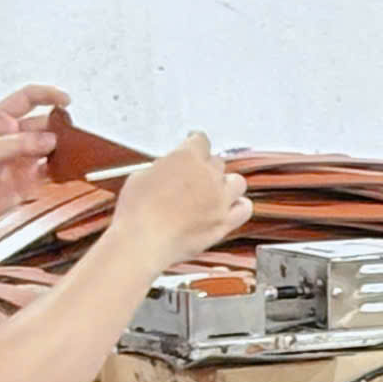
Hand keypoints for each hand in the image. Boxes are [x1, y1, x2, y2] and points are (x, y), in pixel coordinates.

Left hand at [0, 84, 66, 231]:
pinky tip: (67, 170)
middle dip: (58, 128)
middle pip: (43, 124)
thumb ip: (20, 145)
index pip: (27, 99)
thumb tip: (49, 140)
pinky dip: (60, 171)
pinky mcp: (25, 182)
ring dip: (62, 150)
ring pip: (49, 149)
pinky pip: (49, 172)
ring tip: (74, 153)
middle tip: (71, 136)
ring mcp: (19, 160)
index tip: (66, 101)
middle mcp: (11, 138)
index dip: (47, 95)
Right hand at [111, 133, 250, 269]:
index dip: (196, 145)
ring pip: (237, 182)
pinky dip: (240, 206)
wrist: (143, 241)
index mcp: (188, 156)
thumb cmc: (138, 210)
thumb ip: (163, 168)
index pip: (201, 141)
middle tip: (196, 178)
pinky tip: (231, 208)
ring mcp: (220, 199)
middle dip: (207, 169)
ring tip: (215, 191)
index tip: (194, 148)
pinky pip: (244, 209)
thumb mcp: (142, 175)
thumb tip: (167, 170)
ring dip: (227, 184)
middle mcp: (209, 175)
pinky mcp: (224, 223)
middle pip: (217, 163)